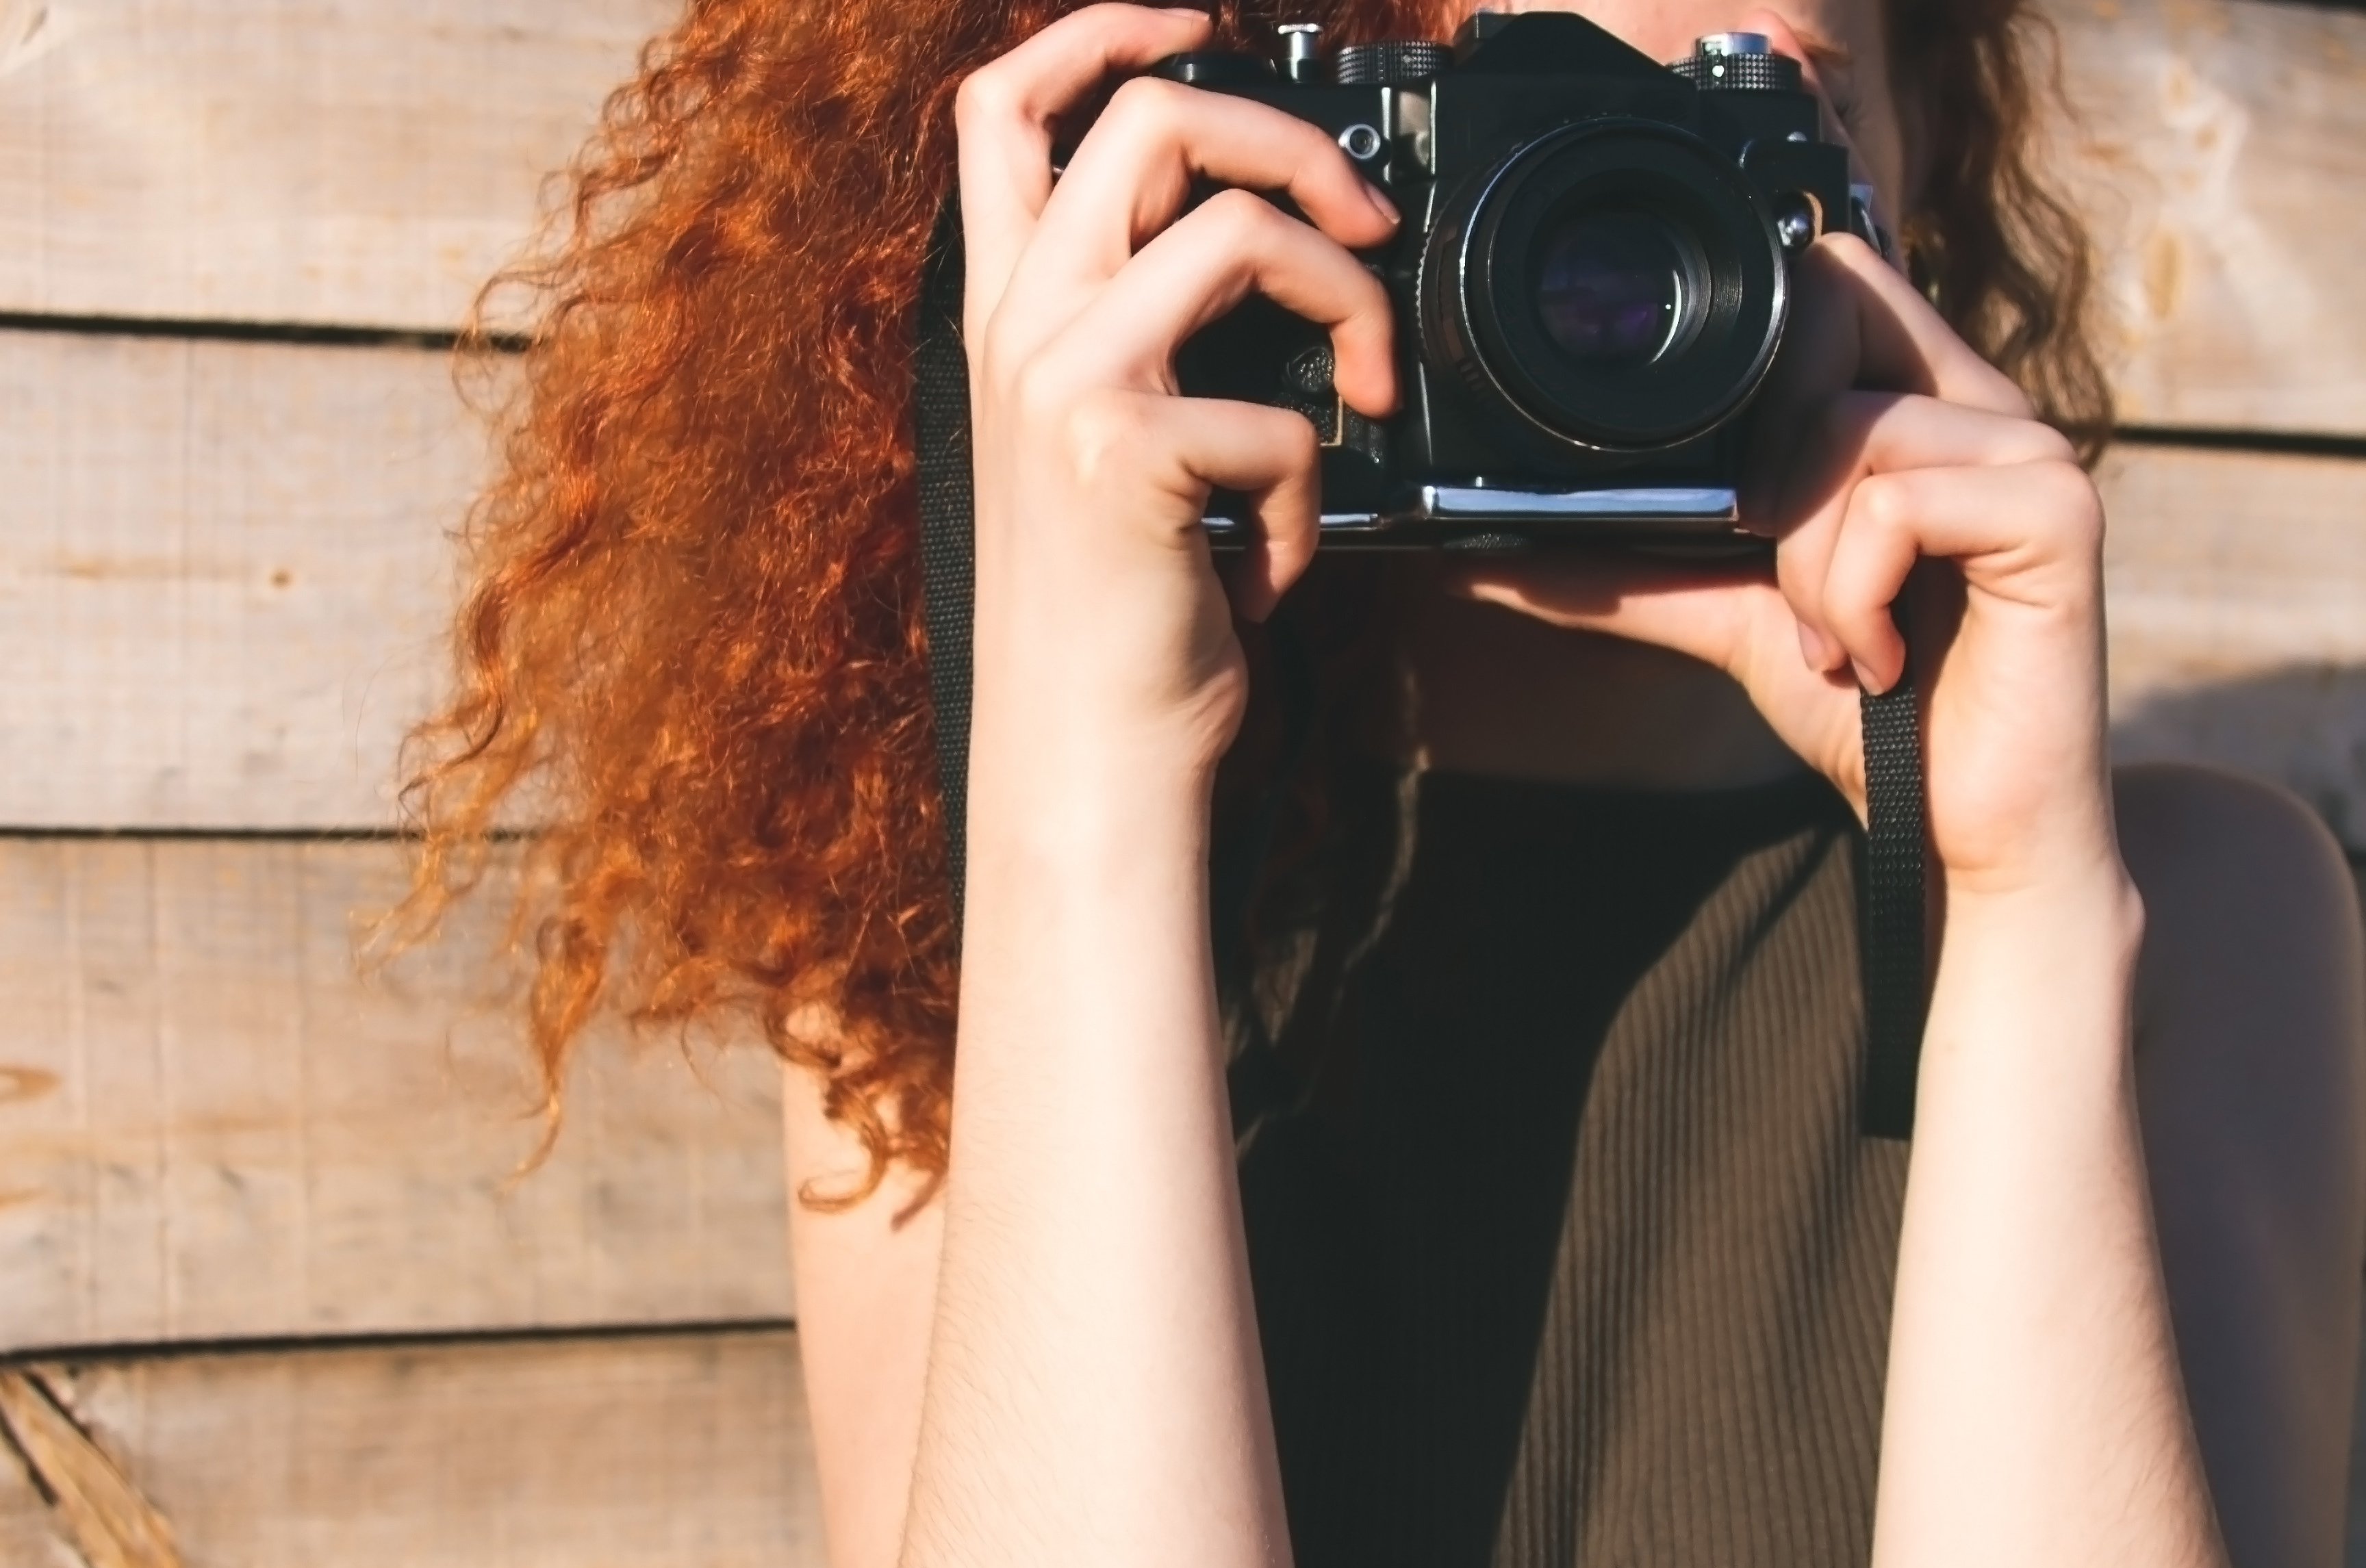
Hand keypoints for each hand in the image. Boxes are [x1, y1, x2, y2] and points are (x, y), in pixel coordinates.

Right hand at [955, 4, 1398, 793]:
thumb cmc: (1109, 621)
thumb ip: (1144, 342)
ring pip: (1236, 229)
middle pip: (1148, 118)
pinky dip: (1307, 496)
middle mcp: (1017, 332)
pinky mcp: (1125, 453)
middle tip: (1362, 216)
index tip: (1196, 20)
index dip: (1097, 31)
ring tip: (1367, 386)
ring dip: (1343, 295)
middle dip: (1288, 137)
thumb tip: (1267, 251)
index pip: (1000, 113)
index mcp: (1005, 321)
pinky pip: (1282, 419)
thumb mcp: (1102, 453)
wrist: (1082, 763)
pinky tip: (1270, 565)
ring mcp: (1063, 383)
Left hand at [1449, 235, 2116, 899]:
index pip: (1828, 276)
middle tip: (1781, 579)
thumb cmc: (1870, 719)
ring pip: (1845, 432)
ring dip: (1803, 566)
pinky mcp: (2062, 511)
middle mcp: (1986, 408)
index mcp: (1922, 408)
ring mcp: (2032, 453)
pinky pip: (1894, 506)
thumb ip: (1626, 568)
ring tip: (1837, 644)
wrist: (1961, 837)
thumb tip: (1475, 559)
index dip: (1754, 345)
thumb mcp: (1730, 618)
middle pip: (1828, 309)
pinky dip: (1854, 598)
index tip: (1726, 494)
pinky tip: (1881, 663)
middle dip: (1765, 466)